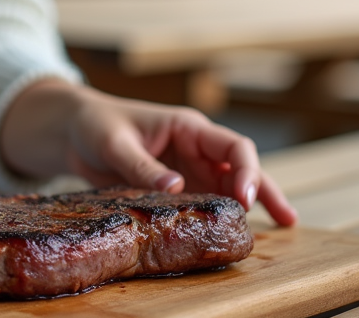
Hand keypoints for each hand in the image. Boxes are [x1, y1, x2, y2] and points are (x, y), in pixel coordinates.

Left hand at [0, 80, 297, 226]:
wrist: (71, 132)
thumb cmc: (95, 124)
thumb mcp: (114, 142)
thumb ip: (143, 166)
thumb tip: (176, 186)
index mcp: (187, 127)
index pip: (232, 147)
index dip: (246, 171)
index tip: (244, 199)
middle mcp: (194, 148)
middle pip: (241, 169)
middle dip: (265, 190)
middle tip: (287, 220)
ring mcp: (187, 168)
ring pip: (227, 188)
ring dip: (249, 206)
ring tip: (278, 230)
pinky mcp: (174, 187)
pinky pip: (202, 201)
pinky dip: (218, 216)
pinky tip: (230, 234)